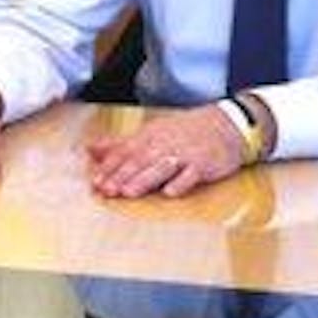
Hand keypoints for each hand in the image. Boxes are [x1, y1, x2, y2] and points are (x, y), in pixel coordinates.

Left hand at [87, 104, 244, 197]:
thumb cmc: (185, 131)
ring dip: (144, 180)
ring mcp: (185, 153)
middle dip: (122, 175)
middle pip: (140, 160)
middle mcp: (165, 143)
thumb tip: (91, 149)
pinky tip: (169, 193)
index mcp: (150, 135)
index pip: (126, 151)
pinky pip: (191, 174)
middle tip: (107, 189)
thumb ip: (121, 143)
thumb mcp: (152, 132)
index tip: (96, 180)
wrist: (227, 125)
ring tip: (129, 192)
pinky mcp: (204, 164)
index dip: (110, 167)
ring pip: (162, 167)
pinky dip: (180, 183)